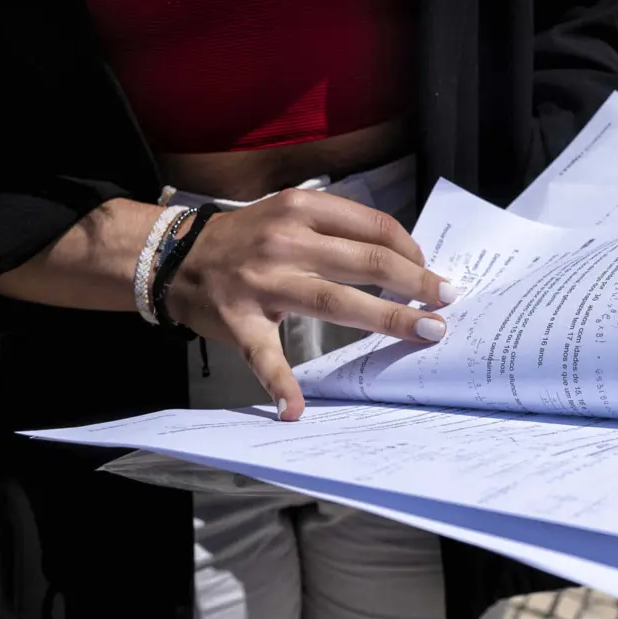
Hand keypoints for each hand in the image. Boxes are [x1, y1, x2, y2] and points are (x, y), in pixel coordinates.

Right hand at [165, 189, 455, 420]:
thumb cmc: (244, 238)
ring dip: (387, 320)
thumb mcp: (288, 213)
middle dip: (416, 283)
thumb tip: (400, 258)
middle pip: (367, 262)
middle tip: (448, 301)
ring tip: (426, 333)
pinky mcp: (238, 320)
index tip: (430, 270)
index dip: (410, 250)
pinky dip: (280, 384)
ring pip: (336, 300)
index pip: (373, 226)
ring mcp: (261, 281)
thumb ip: (336, 230)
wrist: (169, 255)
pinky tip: (296, 409)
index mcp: (302, 209)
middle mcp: (285, 240)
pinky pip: (264, 355)